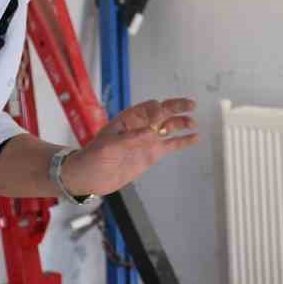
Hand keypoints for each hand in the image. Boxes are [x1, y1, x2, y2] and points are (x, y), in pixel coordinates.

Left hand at [61, 97, 198, 196]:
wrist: (88, 178)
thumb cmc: (93, 158)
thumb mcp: (108, 147)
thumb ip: (130, 139)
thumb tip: (152, 133)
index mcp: (129, 119)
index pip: (149, 108)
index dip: (157, 110)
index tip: (160, 119)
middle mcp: (141, 126)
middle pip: (163, 112)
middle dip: (177, 107)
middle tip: (191, 105)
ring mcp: (148, 140)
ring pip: (170, 127)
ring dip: (182, 123)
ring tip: (193, 123)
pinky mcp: (152, 154)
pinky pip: (171, 145)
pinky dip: (183, 141)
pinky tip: (195, 138)